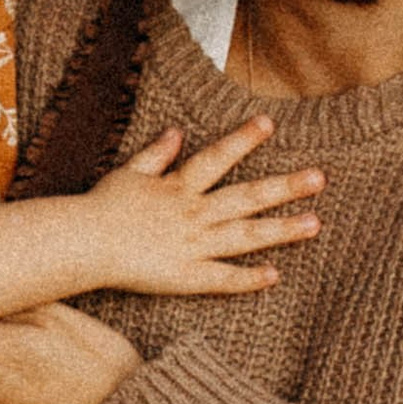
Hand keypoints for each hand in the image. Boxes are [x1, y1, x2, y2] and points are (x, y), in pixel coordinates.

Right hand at [76, 119, 321, 297]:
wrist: (82, 244)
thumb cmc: (101, 208)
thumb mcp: (129, 172)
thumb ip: (155, 154)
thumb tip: (176, 132)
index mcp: (179, 187)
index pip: (218, 158)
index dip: (244, 140)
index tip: (270, 123)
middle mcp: (193, 213)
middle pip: (246, 197)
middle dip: (285, 187)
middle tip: (320, 178)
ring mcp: (193, 246)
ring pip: (245, 237)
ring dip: (281, 230)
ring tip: (315, 224)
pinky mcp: (185, 277)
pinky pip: (222, 279)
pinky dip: (247, 279)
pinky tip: (274, 276)